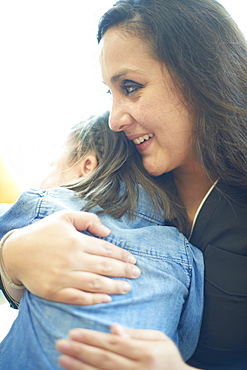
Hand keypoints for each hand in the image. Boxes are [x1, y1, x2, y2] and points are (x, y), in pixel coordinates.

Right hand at [2, 210, 139, 304]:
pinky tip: (106, 299)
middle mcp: (72, 260)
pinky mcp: (54, 291)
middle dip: (124, 271)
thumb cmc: (42, 233)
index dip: (122, 256)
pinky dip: (93, 300)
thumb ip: (88, 219)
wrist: (16, 252)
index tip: (133, 260)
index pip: (106, 250)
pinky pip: (78, 298)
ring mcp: (63, 277)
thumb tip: (108, 231)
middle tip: (136, 274)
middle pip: (105, 267)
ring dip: (114, 287)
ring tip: (127, 288)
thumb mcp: (64, 217)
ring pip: (95, 284)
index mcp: (76, 241)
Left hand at [56, 324, 194, 369]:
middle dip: (80, 351)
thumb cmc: (168, 358)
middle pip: (103, 359)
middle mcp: (137, 369)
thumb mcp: (160, 339)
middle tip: (60, 343)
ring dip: (78, 366)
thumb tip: (113, 328)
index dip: (92, 338)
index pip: (113, 343)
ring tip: (62, 358)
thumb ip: (136, 334)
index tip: (73, 332)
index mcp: (146, 353)